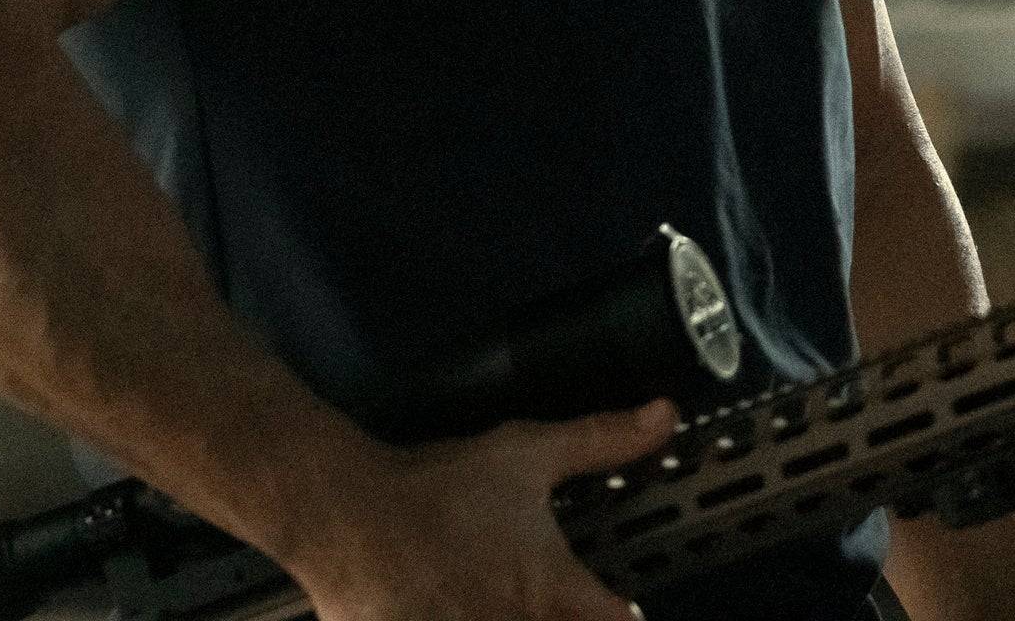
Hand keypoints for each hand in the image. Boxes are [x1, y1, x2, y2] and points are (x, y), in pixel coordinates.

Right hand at [291, 399, 677, 620]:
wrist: (348, 513)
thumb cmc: (443, 486)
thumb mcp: (529, 453)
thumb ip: (602, 441)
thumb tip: (666, 415)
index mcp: (550, 590)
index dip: (623, 614)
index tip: (620, 607)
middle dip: (565, 618)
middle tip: (546, 598)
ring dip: (513, 619)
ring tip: (491, 597)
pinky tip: (451, 608)